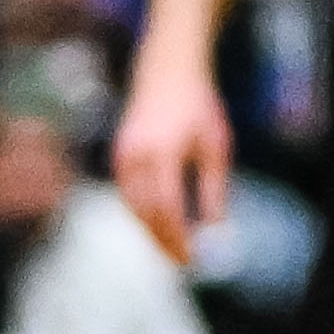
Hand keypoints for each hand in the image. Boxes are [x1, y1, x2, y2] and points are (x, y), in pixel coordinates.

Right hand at [110, 57, 228, 263]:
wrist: (166, 71)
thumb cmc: (197, 106)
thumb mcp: (215, 146)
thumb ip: (214, 189)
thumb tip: (214, 229)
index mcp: (163, 153)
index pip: (167, 208)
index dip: (177, 237)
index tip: (191, 258)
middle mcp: (136, 156)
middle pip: (145, 212)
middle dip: (162, 241)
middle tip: (180, 262)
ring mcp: (122, 155)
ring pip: (132, 206)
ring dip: (149, 230)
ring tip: (169, 248)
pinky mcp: (118, 155)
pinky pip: (127, 194)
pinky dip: (140, 213)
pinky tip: (156, 223)